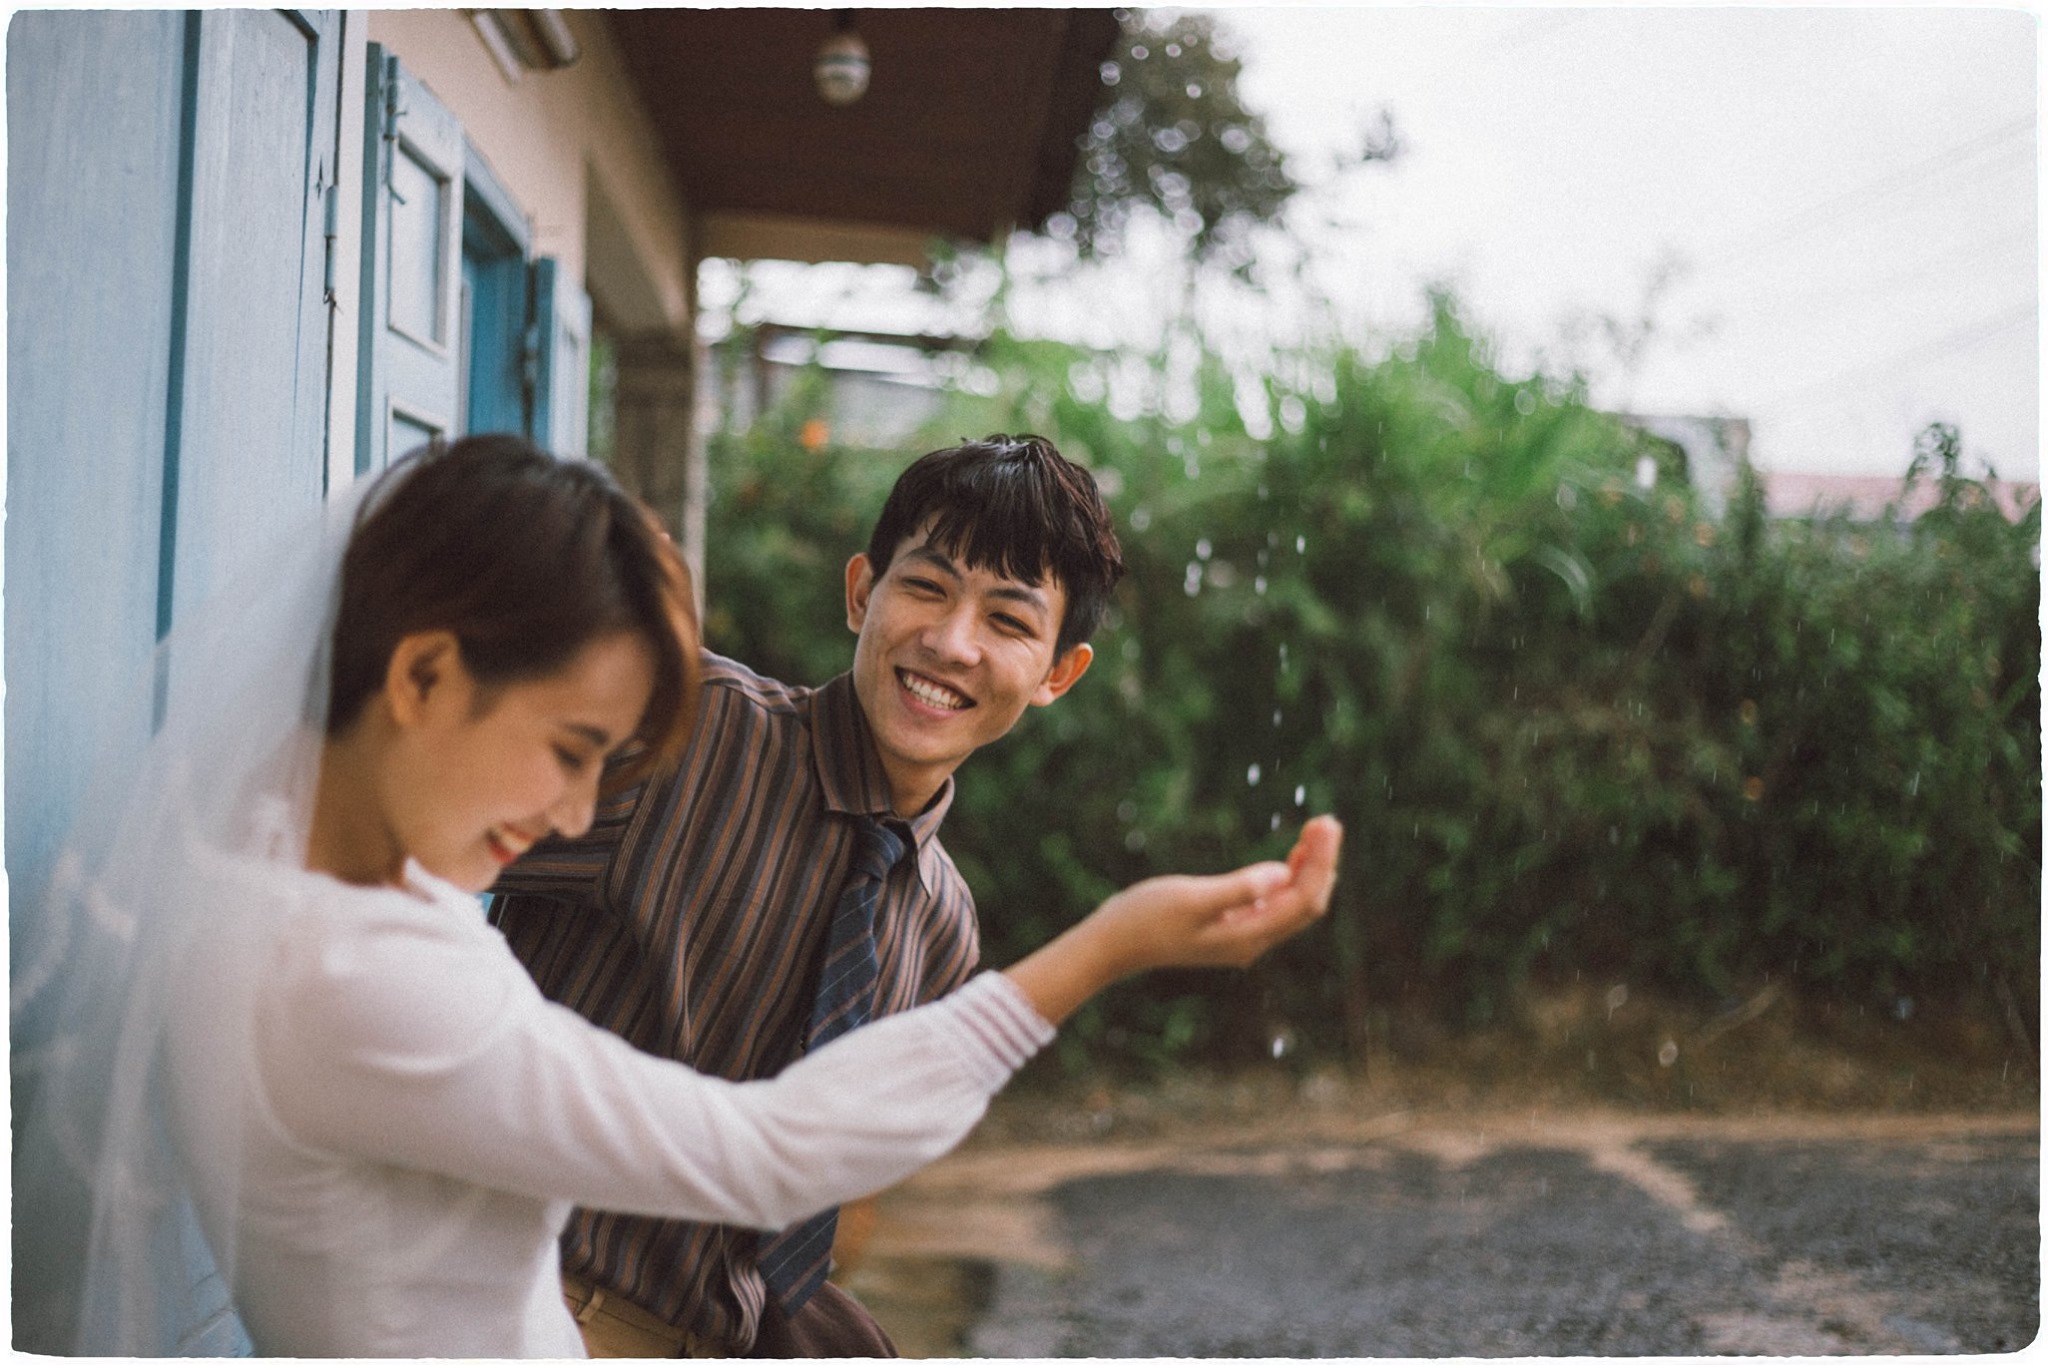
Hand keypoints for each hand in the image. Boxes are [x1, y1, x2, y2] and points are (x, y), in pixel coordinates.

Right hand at [1093, 814, 1342, 973]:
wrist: (1113, 944)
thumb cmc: (1145, 917)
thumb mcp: (1191, 898)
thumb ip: (1238, 889)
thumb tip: (1282, 874)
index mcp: (1247, 935)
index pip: (1303, 899)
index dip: (1321, 862)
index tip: (1326, 824)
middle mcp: (1252, 942)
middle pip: (1306, 904)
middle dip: (1322, 863)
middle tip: (1328, 821)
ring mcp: (1243, 937)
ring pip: (1293, 905)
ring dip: (1309, 869)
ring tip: (1318, 831)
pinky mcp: (1231, 929)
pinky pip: (1274, 906)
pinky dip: (1288, 879)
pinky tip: (1292, 859)